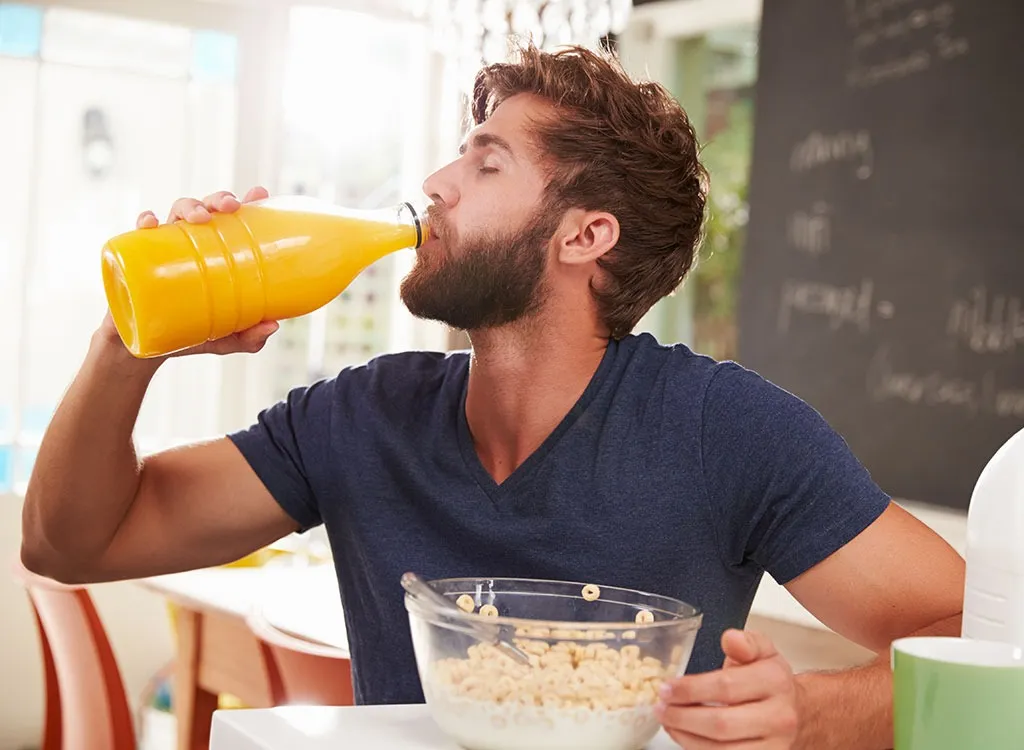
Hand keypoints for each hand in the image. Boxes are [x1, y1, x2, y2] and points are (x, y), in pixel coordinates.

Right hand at [98, 186, 278, 357]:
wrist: (145, 348)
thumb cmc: (191, 334)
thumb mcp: (226, 339)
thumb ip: (250, 337)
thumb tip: (273, 325)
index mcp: (216, 254)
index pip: (233, 220)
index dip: (248, 202)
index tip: (261, 193)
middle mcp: (192, 244)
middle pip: (207, 208)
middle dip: (219, 199)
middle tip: (232, 207)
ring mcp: (164, 248)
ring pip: (176, 212)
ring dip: (190, 207)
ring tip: (201, 218)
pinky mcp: (137, 259)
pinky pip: (137, 234)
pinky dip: (144, 222)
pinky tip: (151, 223)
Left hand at [657, 629, 799, 748]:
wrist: (799, 713)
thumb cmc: (771, 681)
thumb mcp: (763, 651)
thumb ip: (745, 642)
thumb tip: (731, 638)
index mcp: (775, 681)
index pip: (726, 687)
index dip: (691, 689)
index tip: (667, 687)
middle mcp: (778, 717)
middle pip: (721, 724)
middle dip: (682, 716)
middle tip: (660, 707)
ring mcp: (774, 746)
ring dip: (686, 737)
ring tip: (667, 721)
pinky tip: (684, 736)